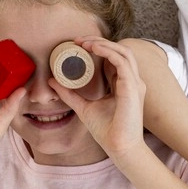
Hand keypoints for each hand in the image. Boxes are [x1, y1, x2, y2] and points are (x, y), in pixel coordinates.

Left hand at [51, 38, 146, 160]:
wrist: (119, 148)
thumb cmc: (107, 131)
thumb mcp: (83, 107)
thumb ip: (70, 94)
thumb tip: (52, 81)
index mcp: (123, 85)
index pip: (113, 58)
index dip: (97, 48)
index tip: (77, 46)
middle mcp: (132, 81)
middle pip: (119, 50)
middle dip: (99, 41)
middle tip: (78, 40)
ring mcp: (135, 83)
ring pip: (123, 51)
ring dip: (103, 43)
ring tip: (84, 43)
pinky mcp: (133, 87)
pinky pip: (121, 61)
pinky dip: (108, 51)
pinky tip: (93, 49)